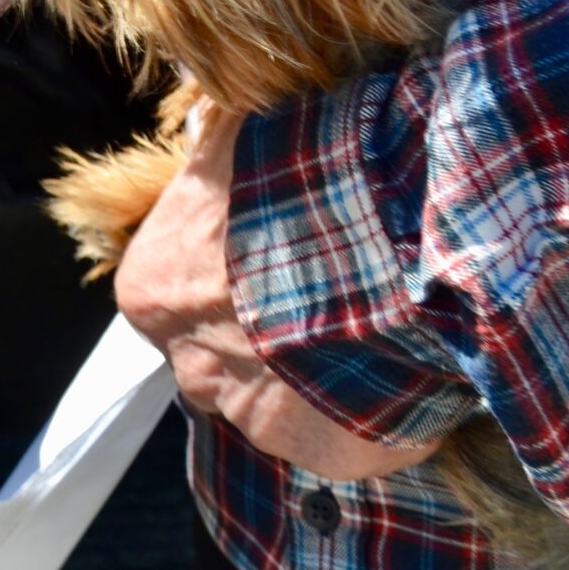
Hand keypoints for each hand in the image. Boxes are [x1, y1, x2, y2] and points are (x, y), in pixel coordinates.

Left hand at [114, 101, 437, 481]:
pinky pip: (359, 437)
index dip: (235, 280)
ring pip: (291, 404)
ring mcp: (260, 419)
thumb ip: (217, 145)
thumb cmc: (297, 178)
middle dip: (277, 337)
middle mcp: (190, 366)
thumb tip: (210, 113)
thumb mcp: (237, 137)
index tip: (284, 261)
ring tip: (387, 326)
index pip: (180, 297)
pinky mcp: (332, 455)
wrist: (383, 238)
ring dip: (332, 377)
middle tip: (339, 296)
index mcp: (152, 291)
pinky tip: (416, 365)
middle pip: (229, 358)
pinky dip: (386, 410)